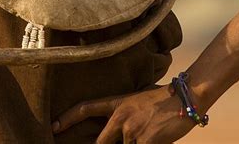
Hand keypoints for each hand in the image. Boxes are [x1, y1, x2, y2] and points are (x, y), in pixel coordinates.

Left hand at [51, 85, 196, 143]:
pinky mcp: (143, 141)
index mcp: (117, 103)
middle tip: (122, 139)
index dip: (68, 117)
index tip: (53, 126)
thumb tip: (114, 136)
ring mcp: (131, 130)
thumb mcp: (137, 103)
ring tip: (150, 132)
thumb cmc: (163, 102)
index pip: (86, 107)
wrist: (185, 98)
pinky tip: (155, 139)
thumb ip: (123, 118)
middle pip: (101, 143)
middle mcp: (120, 116)